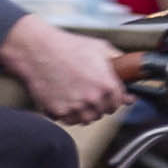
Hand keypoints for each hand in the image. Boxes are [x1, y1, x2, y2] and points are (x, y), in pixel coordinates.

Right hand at [0, 15, 133, 124]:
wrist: (38, 50)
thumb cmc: (66, 47)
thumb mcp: (99, 47)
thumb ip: (118, 61)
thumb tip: (130, 71)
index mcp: (106, 84)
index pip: (118, 103)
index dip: (113, 97)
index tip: (107, 95)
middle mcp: (92, 99)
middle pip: (103, 113)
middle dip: (98, 104)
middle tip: (88, 92)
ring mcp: (75, 107)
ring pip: (86, 119)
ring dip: (84, 112)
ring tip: (76, 96)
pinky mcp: (58, 112)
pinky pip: (68, 120)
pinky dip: (67, 113)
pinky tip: (64, 99)